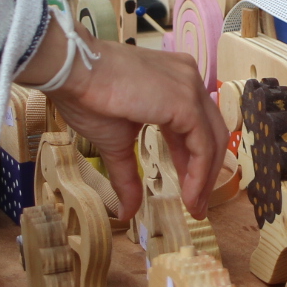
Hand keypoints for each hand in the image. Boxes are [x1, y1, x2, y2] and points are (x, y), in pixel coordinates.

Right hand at [19, 19, 228, 218]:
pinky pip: (202, 145)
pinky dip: (198, 173)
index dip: (194, 164)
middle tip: (197, 206)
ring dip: (204, 178)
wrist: (74, 73)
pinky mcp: (185, 102)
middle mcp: (188, 80)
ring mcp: (189, 88)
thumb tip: (126, 213)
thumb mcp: (115, 143)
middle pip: (211, 133)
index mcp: (174, 84)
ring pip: (212, 140)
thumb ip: (128, 176)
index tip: (189, 194)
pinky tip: (188, 194)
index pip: (195, 128)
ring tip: (194, 206)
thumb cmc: (88, 98)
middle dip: (206, 174)